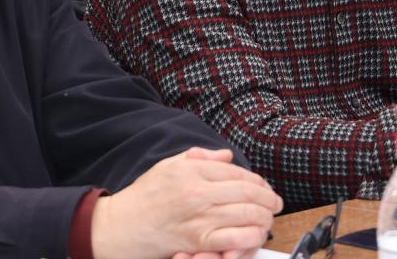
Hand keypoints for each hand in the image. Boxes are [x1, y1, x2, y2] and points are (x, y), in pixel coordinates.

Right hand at [90, 147, 281, 258]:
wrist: (121, 227)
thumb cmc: (144, 196)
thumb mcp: (169, 166)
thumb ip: (200, 157)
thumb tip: (227, 156)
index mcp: (192, 170)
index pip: (237, 172)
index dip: (257, 180)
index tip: (264, 187)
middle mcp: (198, 191)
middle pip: (248, 191)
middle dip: (268, 198)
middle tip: (275, 203)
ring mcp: (199, 217)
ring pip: (247, 213)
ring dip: (264, 217)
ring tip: (268, 218)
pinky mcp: (198, 241)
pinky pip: (235, 238)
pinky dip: (251, 236)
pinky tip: (256, 234)